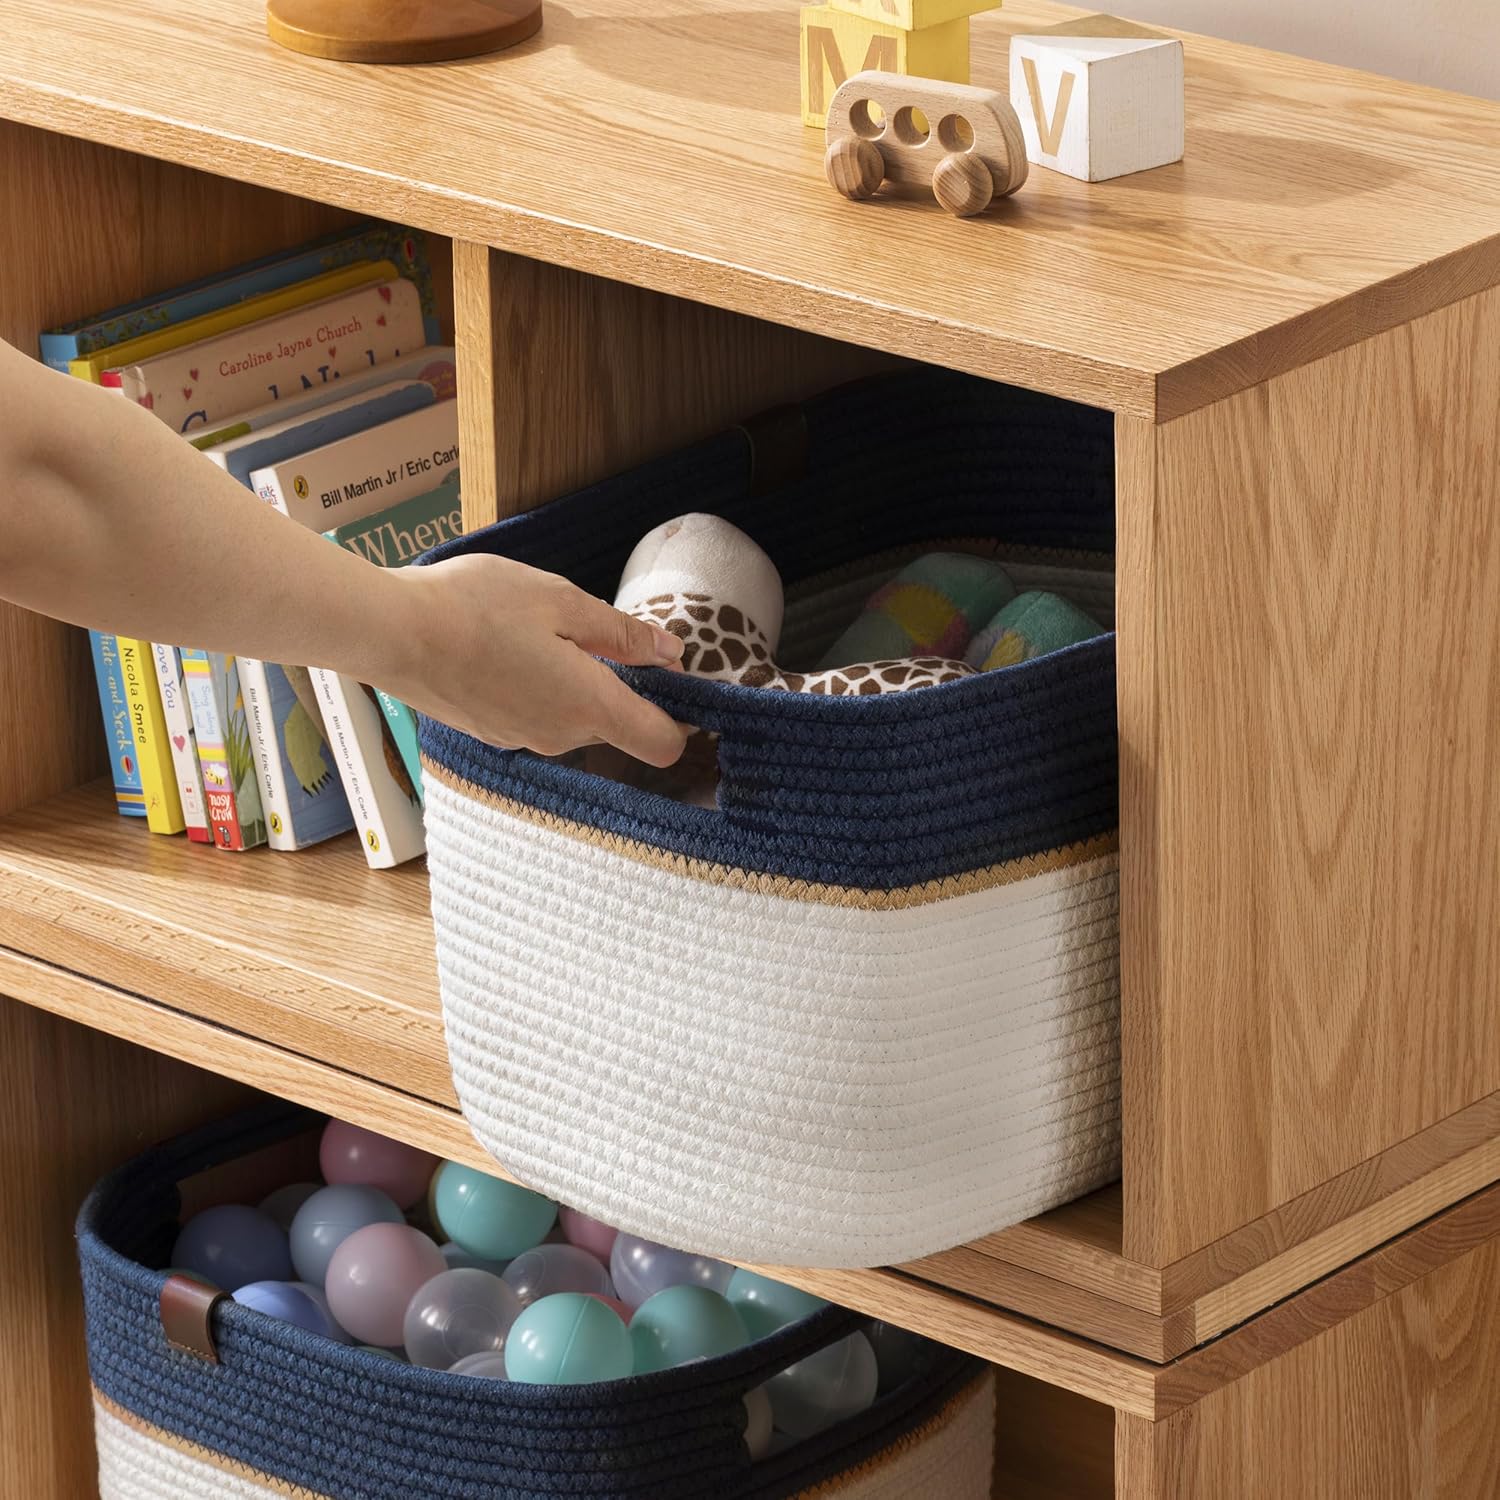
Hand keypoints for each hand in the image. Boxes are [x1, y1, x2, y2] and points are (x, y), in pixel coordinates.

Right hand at [379, 554, 688, 765]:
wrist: (388, 631)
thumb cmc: (475, 606)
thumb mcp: (561, 601)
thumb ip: (622, 634)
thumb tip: (672, 654)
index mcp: (588, 705)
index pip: (663, 744)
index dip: (681, 717)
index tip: (675, 680)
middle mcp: (560, 737)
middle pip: (618, 728)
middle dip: (623, 688)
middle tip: (600, 633)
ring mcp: (523, 740)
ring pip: (576, 720)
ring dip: (577, 685)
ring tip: (544, 632)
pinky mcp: (491, 733)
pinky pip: (538, 717)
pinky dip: (540, 690)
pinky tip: (510, 648)